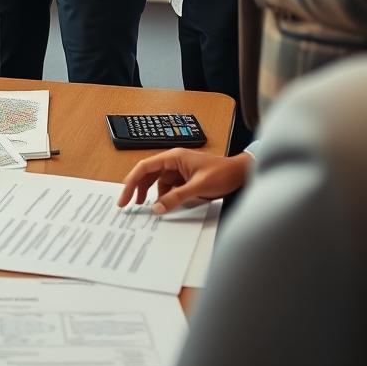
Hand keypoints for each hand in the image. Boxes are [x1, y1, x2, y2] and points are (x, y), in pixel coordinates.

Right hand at [117, 150, 252, 213]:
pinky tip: (164, 204)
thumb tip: (157, 208)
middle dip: (137, 188)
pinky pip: (168, 186)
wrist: (241, 174)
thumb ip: (176, 198)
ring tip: (147, 207)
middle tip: (128, 204)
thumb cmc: (223, 173)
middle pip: (147, 174)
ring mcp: (179, 170)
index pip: (144, 167)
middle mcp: (173, 161)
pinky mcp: (184, 178)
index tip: (125, 197)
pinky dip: (163, 196)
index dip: (131, 182)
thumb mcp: (198, 187)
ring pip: (157, 181)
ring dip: (151, 193)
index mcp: (173, 157)